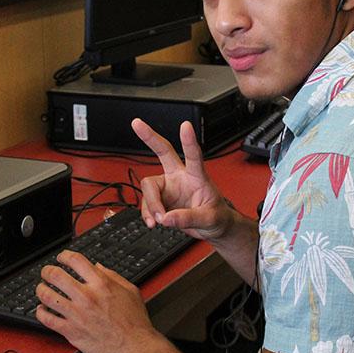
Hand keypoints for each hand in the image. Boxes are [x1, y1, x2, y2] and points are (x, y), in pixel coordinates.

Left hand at [35, 250, 162, 352]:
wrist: (135, 348)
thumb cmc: (135, 322)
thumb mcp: (130, 291)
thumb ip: (112, 276)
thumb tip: (97, 267)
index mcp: (101, 284)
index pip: (75, 260)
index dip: (64, 256)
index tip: (61, 258)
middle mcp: (86, 297)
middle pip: (56, 275)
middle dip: (47, 271)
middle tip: (46, 273)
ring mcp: (77, 314)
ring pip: (47, 296)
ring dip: (40, 290)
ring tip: (41, 289)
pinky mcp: (71, 332)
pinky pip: (48, 320)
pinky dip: (40, 313)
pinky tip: (42, 310)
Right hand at [131, 118, 233, 240]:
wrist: (212, 228)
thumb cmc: (216, 217)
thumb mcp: (209, 219)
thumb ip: (188, 218)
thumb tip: (166, 218)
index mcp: (197, 176)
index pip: (194, 156)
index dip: (189, 141)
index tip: (185, 126)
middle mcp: (180, 177)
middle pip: (163, 152)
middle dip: (150, 137)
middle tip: (137, 123)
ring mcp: (168, 187)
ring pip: (149, 187)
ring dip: (150, 204)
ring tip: (159, 220)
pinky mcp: (160, 199)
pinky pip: (147, 204)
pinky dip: (148, 214)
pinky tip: (154, 222)